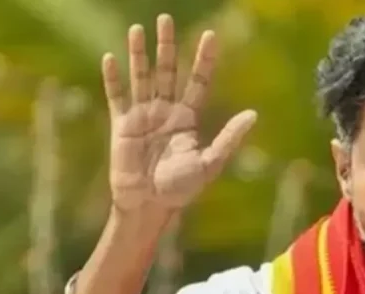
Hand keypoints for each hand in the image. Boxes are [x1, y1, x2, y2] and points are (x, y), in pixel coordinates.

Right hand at [103, 14, 256, 218]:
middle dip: (167, 46)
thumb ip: (228, 137)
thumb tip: (253, 114)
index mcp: (188, 118)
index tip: (210, 36)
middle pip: (168, 71)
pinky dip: (113, 78)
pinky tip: (111, 57)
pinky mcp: (122, 125)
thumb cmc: (181, 188)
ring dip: (140, 54)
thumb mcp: (210, 162)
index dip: (203, 60)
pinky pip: (117, 96)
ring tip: (138, 29)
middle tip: (166, 18)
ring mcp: (143, 116)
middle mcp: (166, 111)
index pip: (198, 81)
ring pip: (142, 77)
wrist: (150, 205)